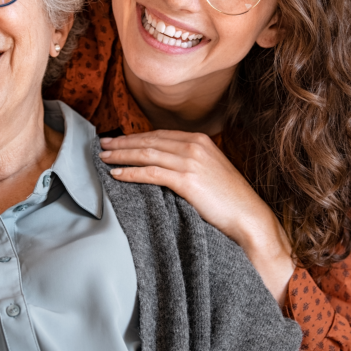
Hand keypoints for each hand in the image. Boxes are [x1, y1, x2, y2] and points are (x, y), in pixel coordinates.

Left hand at [100, 130, 294, 304]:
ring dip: (121, 155)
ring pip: (146, 154)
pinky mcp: (187, 180)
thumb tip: (162, 163)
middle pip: (149, 141)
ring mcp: (190, 161)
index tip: (118, 140)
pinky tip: (117, 174)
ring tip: (104, 158)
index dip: (135, 137)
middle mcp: (194, 145)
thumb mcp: (209, 170)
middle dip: (123, 143)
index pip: (158, 135)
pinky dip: (131, 172)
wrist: (248, 215)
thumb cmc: (228, 198)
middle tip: (102, 145)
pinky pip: (151, 173)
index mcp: (199, 140)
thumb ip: (188, 161)